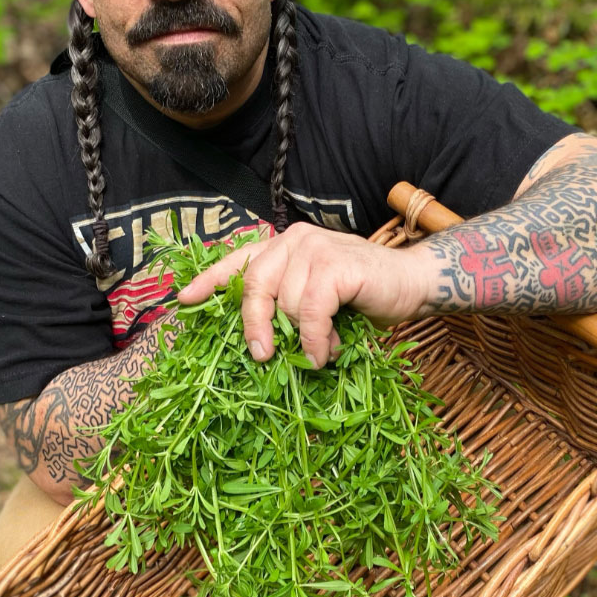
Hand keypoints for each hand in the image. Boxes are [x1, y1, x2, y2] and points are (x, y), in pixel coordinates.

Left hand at [177, 223, 431, 367]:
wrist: (412, 284)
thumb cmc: (363, 296)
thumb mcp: (317, 299)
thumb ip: (289, 307)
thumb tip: (259, 343)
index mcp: (285, 246)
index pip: (239, 260)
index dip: (210, 281)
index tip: (185, 301)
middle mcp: (295, 240)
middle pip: (254, 285)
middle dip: (254, 325)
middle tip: (261, 356)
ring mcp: (315, 248)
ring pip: (286, 304)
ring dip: (302, 338)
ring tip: (322, 350)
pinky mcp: (334, 264)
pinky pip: (310, 311)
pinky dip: (314, 338)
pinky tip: (324, 351)